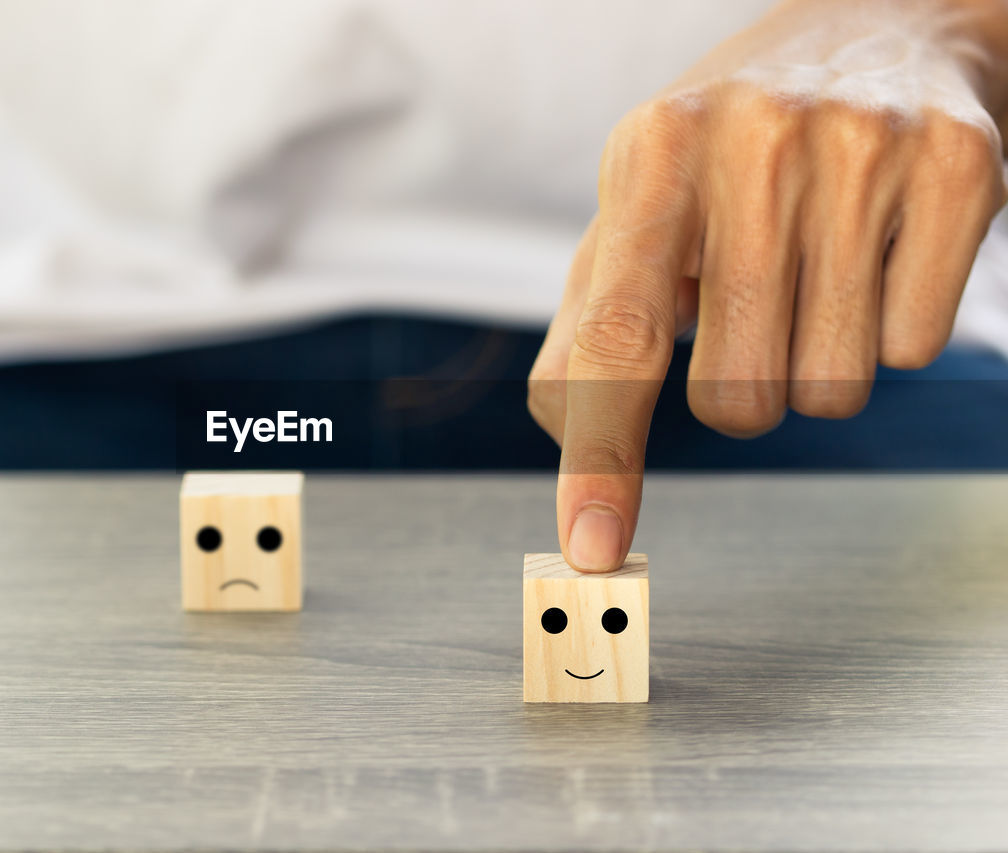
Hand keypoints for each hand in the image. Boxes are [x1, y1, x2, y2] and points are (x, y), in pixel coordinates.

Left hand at [529, 0, 1007, 570]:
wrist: (883, 20)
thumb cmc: (735, 145)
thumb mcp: (639, 204)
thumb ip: (590, 320)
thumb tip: (561, 431)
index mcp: (652, 156)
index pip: (615, 339)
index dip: (600, 456)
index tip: (591, 547)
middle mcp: (753, 146)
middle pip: (737, 398)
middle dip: (741, 386)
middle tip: (754, 310)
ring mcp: (863, 153)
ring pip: (831, 390)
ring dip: (815, 362)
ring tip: (814, 271)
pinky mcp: (960, 170)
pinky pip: (913, 349)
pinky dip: (890, 327)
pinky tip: (877, 252)